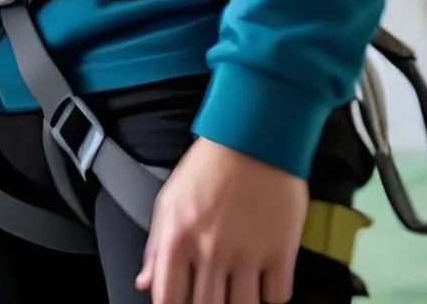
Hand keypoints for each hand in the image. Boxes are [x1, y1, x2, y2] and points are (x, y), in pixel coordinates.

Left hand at [138, 136, 308, 303]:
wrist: (252, 140)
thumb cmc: (207, 168)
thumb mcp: (168, 200)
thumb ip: (155, 247)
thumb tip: (145, 282)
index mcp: (177, 238)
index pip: (168, 297)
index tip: (181, 303)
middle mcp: (210, 251)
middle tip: (211, 297)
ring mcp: (248, 254)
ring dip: (239, 303)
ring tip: (236, 291)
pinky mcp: (281, 252)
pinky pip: (277, 296)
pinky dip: (270, 295)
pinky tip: (263, 283)